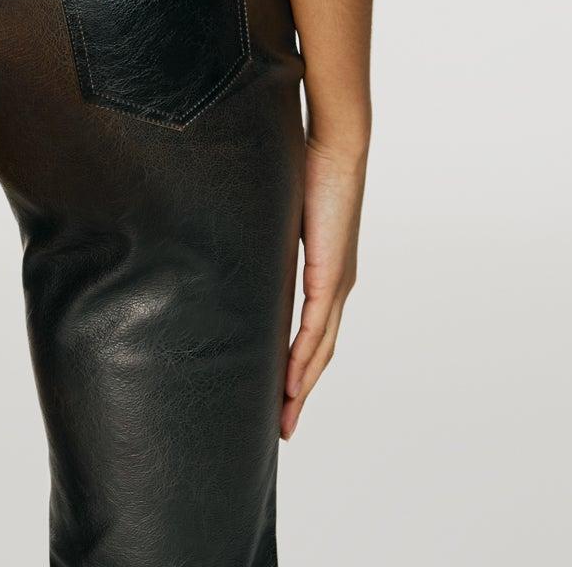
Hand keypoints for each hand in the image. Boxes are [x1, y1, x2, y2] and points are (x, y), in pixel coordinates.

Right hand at [282, 136, 365, 438]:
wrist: (337, 146)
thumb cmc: (310, 167)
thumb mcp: (280, 212)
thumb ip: (266, 232)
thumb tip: (232, 232)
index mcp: (329, 272)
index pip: (314, 331)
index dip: (299, 365)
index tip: (280, 394)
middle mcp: (339, 285)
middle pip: (320, 352)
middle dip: (301, 391)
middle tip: (282, 424)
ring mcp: (338, 284)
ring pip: (320, 350)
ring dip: (301, 387)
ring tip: (283, 417)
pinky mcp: (332, 276)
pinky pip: (316, 330)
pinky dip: (303, 361)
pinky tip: (290, 385)